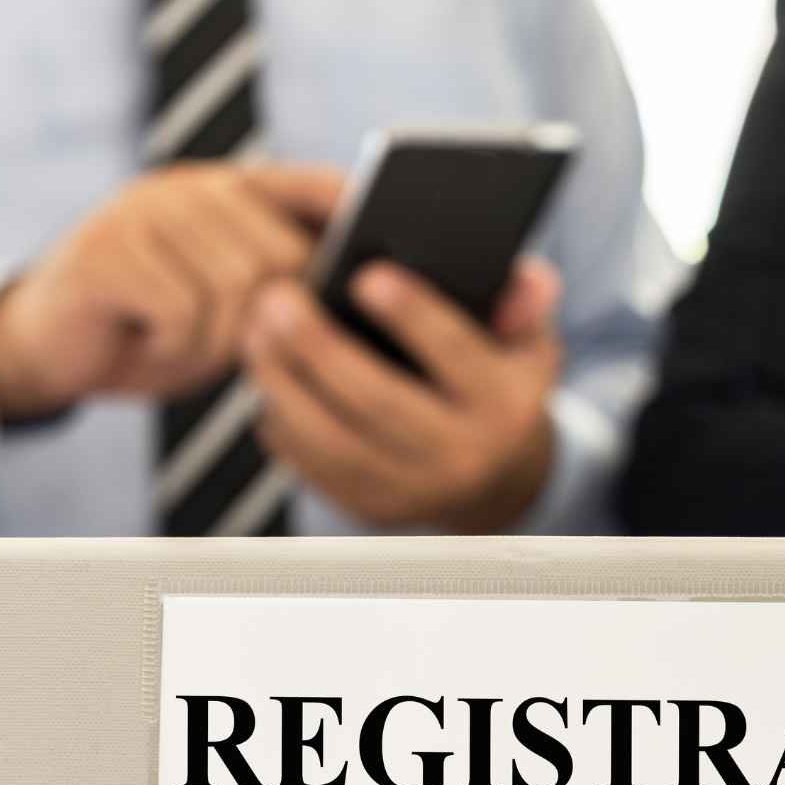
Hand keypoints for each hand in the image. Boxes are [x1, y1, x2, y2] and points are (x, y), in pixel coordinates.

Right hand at [0, 163, 344, 420]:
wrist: (49, 351)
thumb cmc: (157, 331)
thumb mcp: (229, 308)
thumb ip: (280, 288)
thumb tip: (356, 298)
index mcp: (226, 194)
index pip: (309, 186)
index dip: (351, 210)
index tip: (386, 240)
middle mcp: (187, 189)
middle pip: (280, 254)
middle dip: (272, 319)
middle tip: (238, 350)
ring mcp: (144, 213)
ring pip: (235, 286)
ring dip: (220, 341)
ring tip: (189, 349)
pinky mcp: (107, 251)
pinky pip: (183, 310)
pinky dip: (178, 348)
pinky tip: (152, 344)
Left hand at [242, 258, 562, 531]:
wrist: (499, 480)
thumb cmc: (501, 389)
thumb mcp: (529, 345)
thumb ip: (524, 303)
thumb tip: (525, 278)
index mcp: (505, 405)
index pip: (458, 355)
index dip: (412, 316)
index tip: (365, 275)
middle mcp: (463, 456)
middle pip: (377, 401)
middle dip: (319, 347)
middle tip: (277, 298)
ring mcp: (415, 490)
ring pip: (331, 439)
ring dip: (284, 383)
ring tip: (256, 332)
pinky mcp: (373, 509)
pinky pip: (314, 467)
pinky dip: (282, 422)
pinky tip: (269, 380)